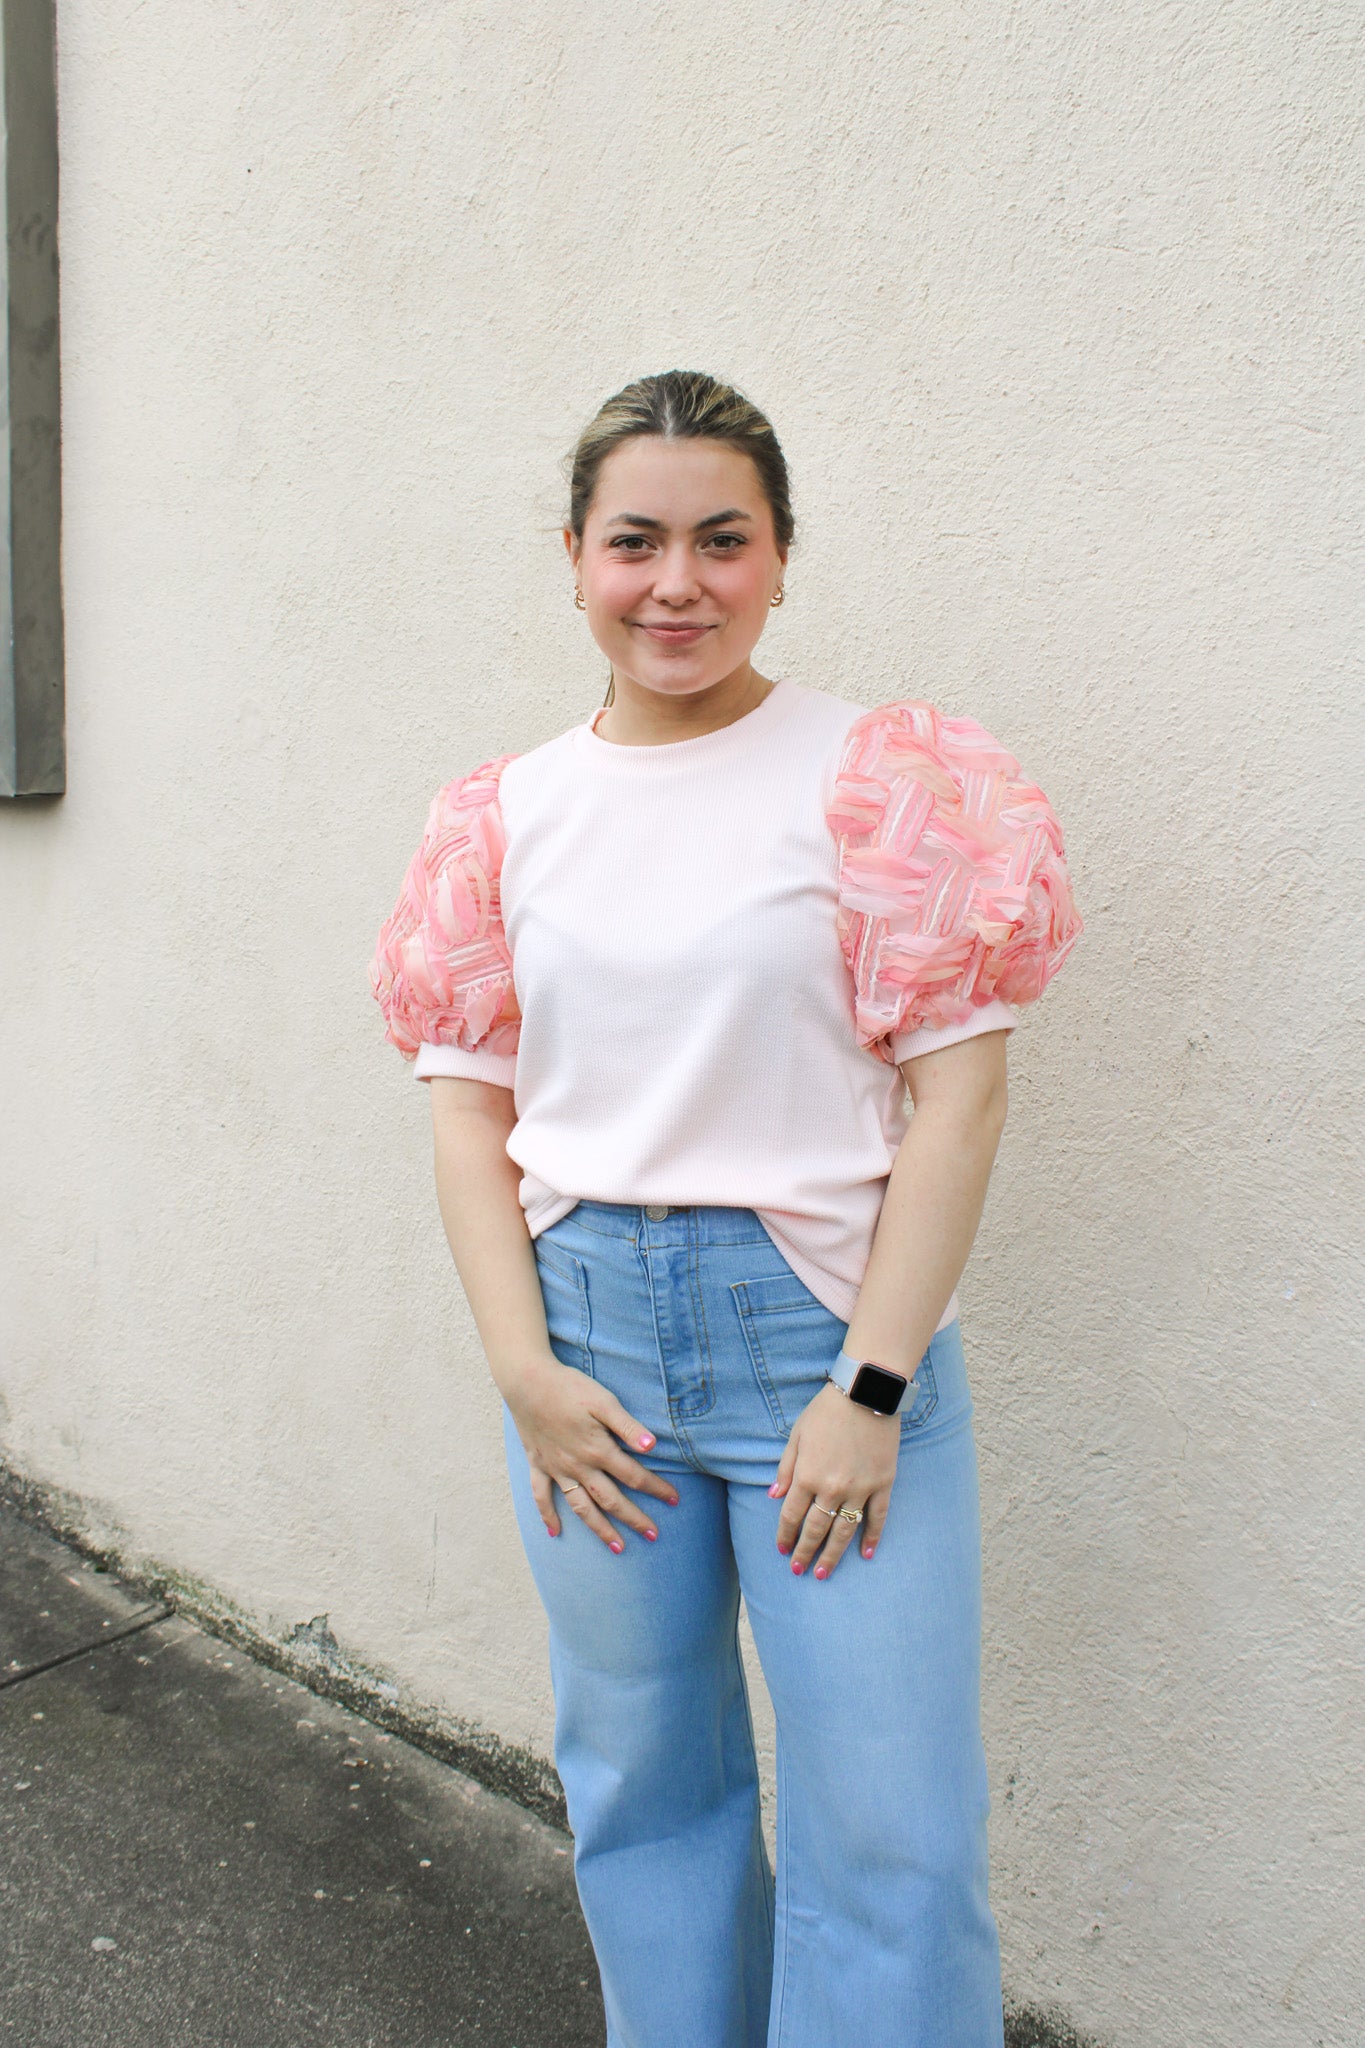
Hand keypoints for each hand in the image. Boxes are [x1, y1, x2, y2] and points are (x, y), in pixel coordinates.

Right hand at [503, 1355, 679, 1552]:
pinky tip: (555, 1532)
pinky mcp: (538, 1464)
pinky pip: (541, 1496)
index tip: (674, 1500)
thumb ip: (627, 1426)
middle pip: (611, 1500)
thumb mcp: (603, 1401)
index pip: (634, 1476)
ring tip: (618, 1548)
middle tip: (654, 1535)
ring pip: (582, 1507)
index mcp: (598, 1450)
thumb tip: (653, 1446)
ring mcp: (557, 1469)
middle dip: (634, 1519)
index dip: (656, 1488)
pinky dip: (547, 1515)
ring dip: (601, 1529)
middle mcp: (578, 1466)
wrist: (527, 1381)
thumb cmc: (569, 1387)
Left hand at [770, 1381, 899, 1578]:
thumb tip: (774, 1497)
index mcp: (807, 1475)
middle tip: (799, 1570)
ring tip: (823, 1573)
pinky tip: (866, 1554)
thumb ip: (786, 1469)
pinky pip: (877, 1517)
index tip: (782, 1550)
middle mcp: (832, 1487)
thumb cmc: (826, 1411)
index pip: (792, 1515)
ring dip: (833, 1555)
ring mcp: (860, 1488)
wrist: (866, 1393)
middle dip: (805, 1552)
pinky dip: (872, 1537)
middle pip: (816, 1529)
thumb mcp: (797, 1435)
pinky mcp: (883, 1483)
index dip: (785, 1534)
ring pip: (844, 1530)